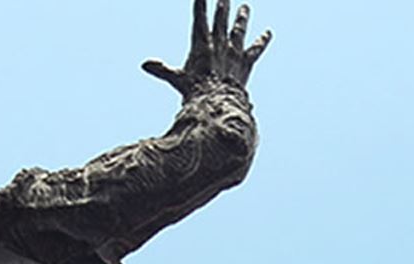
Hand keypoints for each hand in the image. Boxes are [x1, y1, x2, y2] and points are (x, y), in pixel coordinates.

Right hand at [144, 0, 269, 98]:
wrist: (220, 104)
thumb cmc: (196, 93)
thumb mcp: (177, 80)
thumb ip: (163, 70)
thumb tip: (145, 64)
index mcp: (202, 45)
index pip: (200, 19)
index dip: (201, 5)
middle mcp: (219, 45)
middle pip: (221, 20)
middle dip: (223, 5)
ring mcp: (233, 53)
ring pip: (238, 30)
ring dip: (242, 17)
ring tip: (246, 6)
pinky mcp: (245, 63)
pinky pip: (255, 49)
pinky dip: (262, 41)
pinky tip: (269, 32)